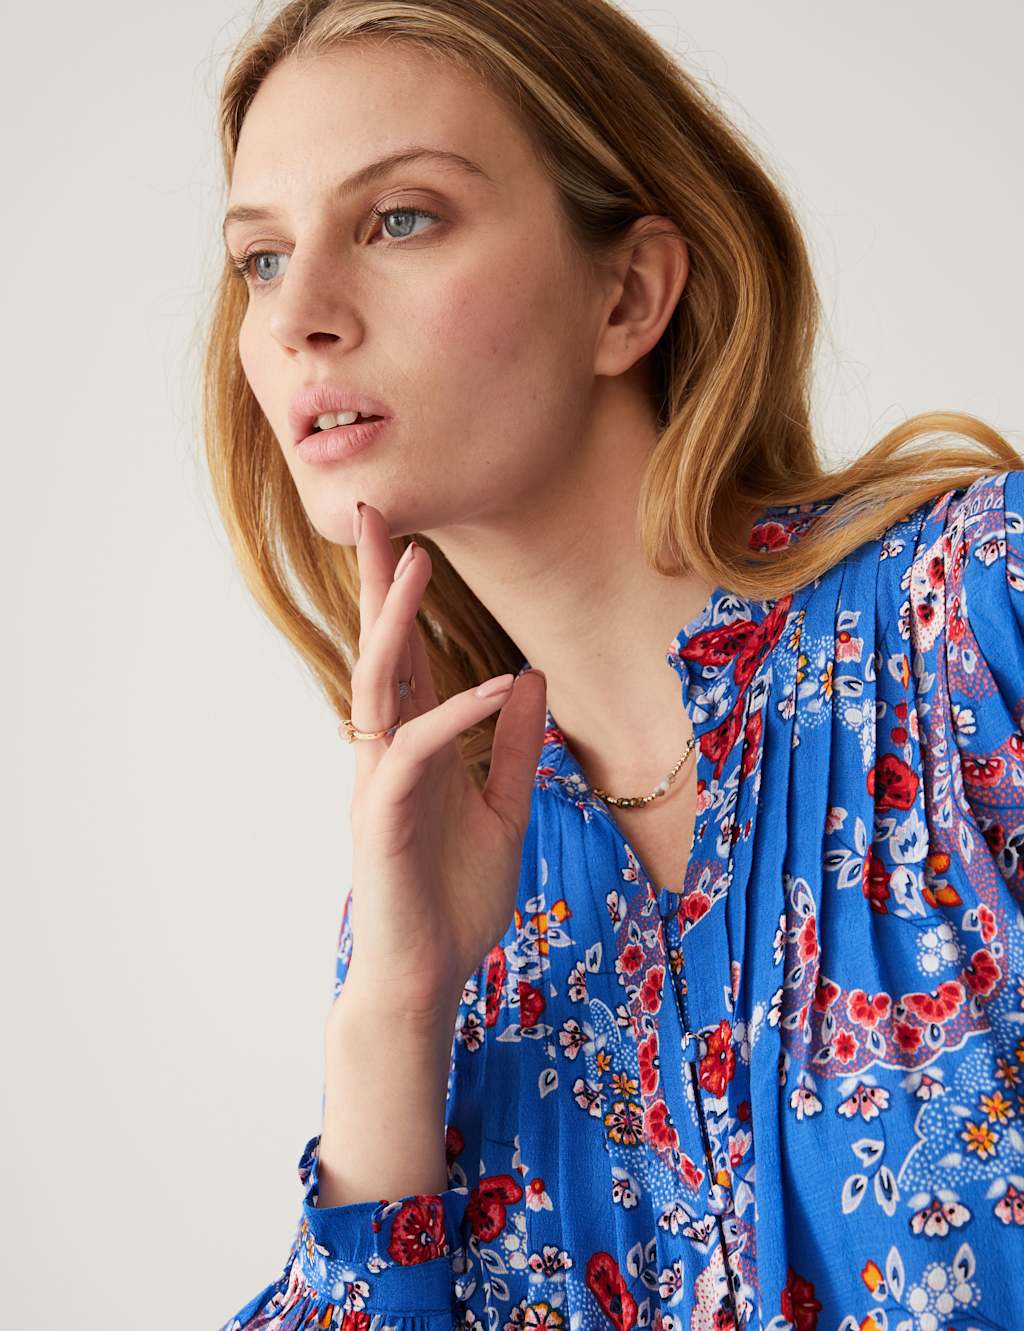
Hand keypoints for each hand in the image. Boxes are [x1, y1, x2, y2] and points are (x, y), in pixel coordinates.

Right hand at [331, 501, 547, 1027]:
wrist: (430, 975)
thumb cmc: (455, 899)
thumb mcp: (505, 809)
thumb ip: (512, 746)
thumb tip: (527, 679)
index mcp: (414, 748)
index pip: (406, 658)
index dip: (403, 598)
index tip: (407, 537)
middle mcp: (388, 753)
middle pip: (378, 651)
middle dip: (376, 583)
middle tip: (372, 510)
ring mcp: (379, 782)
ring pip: (377, 685)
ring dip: (394, 623)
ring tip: (415, 564)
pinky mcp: (382, 817)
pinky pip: (413, 750)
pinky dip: (450, 714)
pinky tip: (488, 685)